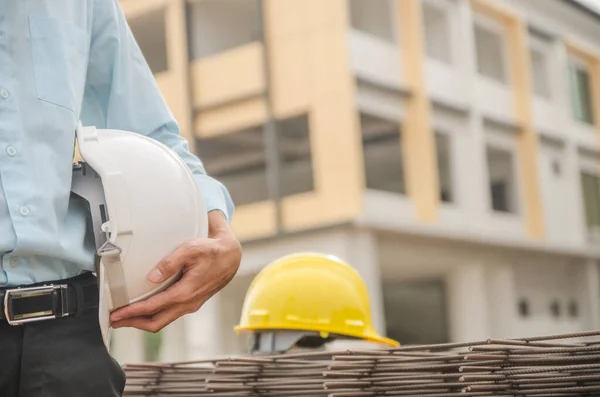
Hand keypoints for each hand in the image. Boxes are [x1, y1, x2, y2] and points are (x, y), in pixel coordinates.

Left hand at [109, 211, 241, 331]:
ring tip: (125, 319)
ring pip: (162, 321)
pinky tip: (145, 310)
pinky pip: (169, 315)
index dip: (131, 312)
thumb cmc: (211, 251)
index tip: (116, 314)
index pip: (152, 307)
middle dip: (132, 323)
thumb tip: (152, 276)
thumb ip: (170, 262)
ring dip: (141, 322)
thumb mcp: (190, 249)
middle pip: (155, 322)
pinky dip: (153, 316)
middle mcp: (187, 303)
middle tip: (113, 321)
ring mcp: (190, 305)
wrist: (230, 257)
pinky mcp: (191, 303)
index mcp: (185, 292)